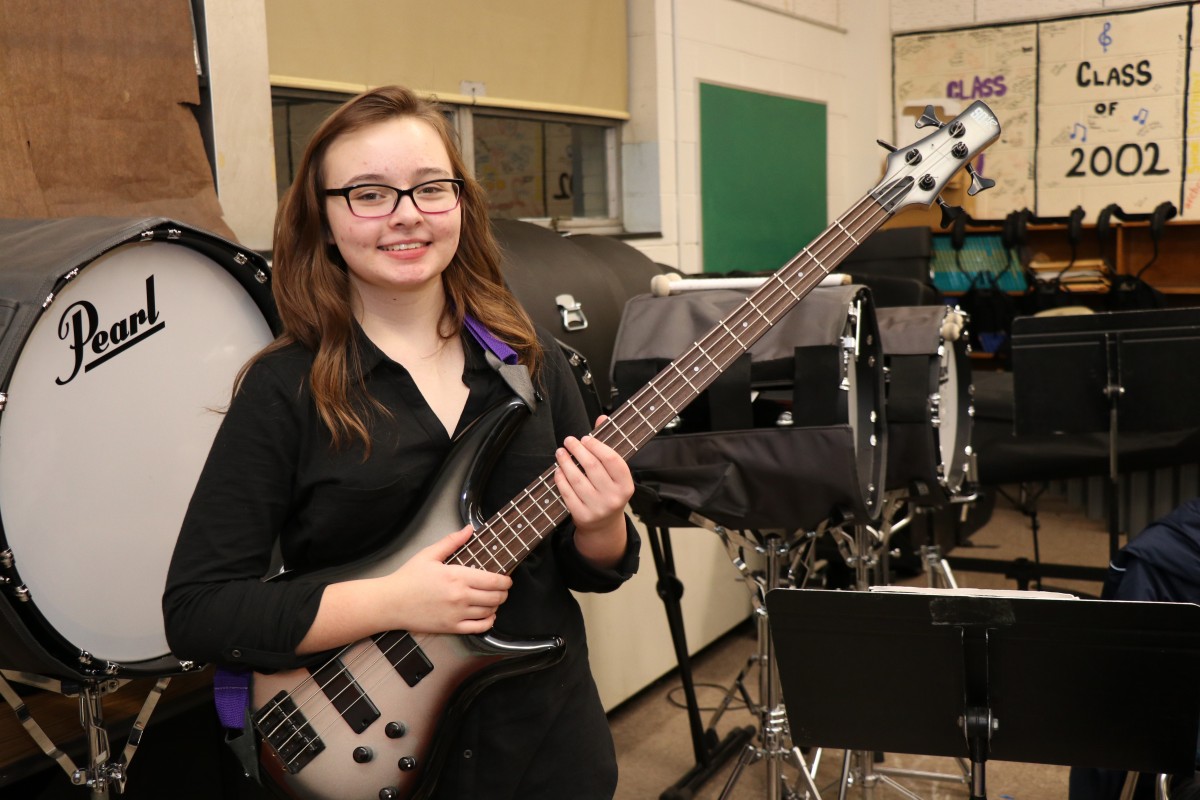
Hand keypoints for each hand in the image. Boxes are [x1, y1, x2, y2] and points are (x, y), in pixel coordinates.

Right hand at [381, 526, 512, 634]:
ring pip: (490, 612)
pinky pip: (479, 628)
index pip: (494, 580)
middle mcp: (460, 596)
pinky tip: (488, 615)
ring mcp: (457, 614)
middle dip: (504, 592)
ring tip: (494, 599)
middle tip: (503, 588)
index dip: (506, 580)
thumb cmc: (408, 578)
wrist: (391, 603)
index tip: (507, 578)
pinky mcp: (451, 627)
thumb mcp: (428, 554)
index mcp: (457, 576)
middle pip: (496, 597)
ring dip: (497, 605)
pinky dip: (489, 622)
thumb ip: (452, 542)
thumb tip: (469, 529)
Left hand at [554, 416, 633, 567]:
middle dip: (578, 450)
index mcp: (626, 485)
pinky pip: (567, 493)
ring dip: (565, 462)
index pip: (612, 460)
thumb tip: (602, 417)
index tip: (585, 438)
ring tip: (560, 452)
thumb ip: (608, 445)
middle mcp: (614, 498)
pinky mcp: (582, 516)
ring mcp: (598, 508)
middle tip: (569, 440)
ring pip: (577, 479)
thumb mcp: (614, 473)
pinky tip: (558, 469)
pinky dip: (560, 479)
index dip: (597, 446)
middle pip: (592, 467)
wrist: (603, 526)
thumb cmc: (608, 492)